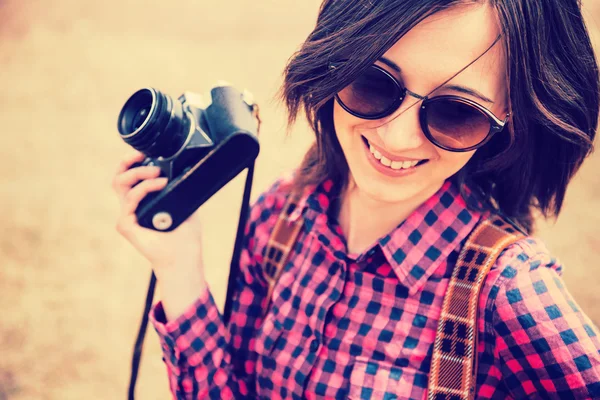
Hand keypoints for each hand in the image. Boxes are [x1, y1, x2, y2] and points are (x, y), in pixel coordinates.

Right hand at [112, 151, 205, 318]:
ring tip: (158, 173)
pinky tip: (160, 185)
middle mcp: (132, 207)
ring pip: (121, 184)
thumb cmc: (185, 233)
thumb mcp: (186, 203)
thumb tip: (187, 166)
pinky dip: (144, 190)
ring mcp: (127, 216)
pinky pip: (130, 201)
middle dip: (129, 162)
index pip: (130, 176)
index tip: (145, 151)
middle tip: (145, 157)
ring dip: (139, 173)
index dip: (133, 161)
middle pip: (119, 177)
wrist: (184, 256)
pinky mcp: (126, 225)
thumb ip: (181, 186)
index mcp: (143, 201)